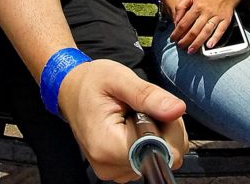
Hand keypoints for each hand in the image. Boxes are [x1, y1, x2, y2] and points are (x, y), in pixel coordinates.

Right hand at [58, 59, 186, 181]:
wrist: (71, 90)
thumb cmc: (92, 82)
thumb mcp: (119, 78)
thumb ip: (148, 95)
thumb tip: (178, 109)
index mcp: (108, 147)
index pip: (161, 151)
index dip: (168, 126)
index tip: (153, 105)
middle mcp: (110, 166)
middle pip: (164, 156)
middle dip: (165, 128)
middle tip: (144, 106)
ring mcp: (115, 171)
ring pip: (161, 157)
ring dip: (159, 133)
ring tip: (137, 113)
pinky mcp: (119, 168)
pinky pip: (150, 158)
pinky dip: (152, 139)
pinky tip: (136, 124)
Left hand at [170, 0, 246, 52]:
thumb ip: (181, 6)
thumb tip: (176, 20)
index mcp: (197, 6)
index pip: (184, 22)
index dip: (177, 32)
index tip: (173, 39)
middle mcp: (206, 12)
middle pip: (194, 30)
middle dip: (185, 40)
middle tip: (180, 46)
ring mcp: (216, 17)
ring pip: (206, 32)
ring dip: (197, 43)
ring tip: (190, 50)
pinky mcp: (225, 20)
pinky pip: (220, 31)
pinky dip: (215, 38)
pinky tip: (209, 46)